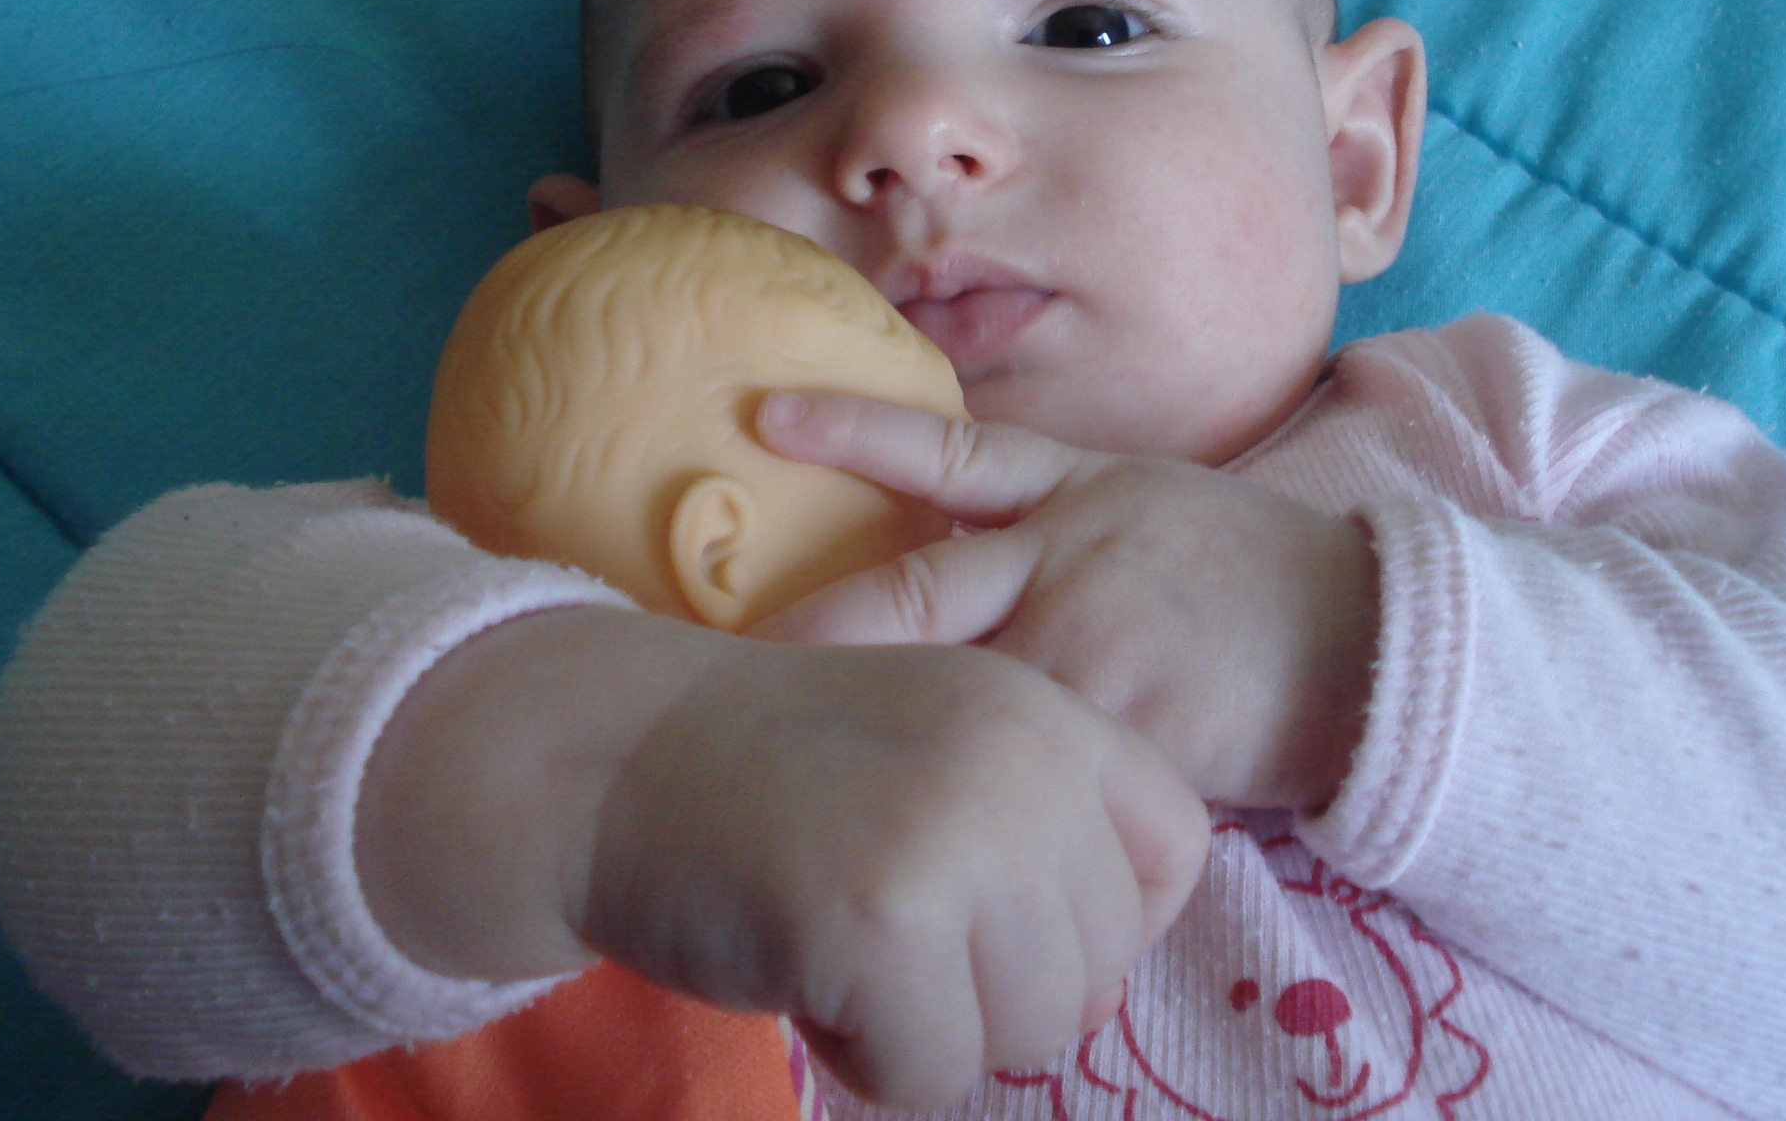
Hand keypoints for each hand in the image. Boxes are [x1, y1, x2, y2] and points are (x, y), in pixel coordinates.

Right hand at [358, 605, 1206, 1108]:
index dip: (1105, 919)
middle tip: (884, 930)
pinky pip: (930, 1073)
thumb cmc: (776, 771)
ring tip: (844, 946)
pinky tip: (803, 975)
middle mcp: (1022, 763)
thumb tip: (1096, 1006)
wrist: (612, 751)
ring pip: (1027, 1033)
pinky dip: (863, 1056)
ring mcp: (954, 836)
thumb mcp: (935, 764)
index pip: (1173, 849)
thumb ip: (1035, 856)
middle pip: (1096, 968)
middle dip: (991, 987)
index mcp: (1044, 713)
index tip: (1002, 921)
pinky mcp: (878, 920)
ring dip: (929, 1026)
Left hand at [750, 390, 1381, 813]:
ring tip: (804, 767)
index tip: (761, 412)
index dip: (853, 428)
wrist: (1368, 641)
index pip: (946, 452)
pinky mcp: (1127, 734)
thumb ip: (1043, 510)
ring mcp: (1096, 648)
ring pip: (959, 692)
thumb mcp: (1143, 500)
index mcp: (1075, 492)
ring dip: (885, 730)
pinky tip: (937, 834)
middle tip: (728, 651)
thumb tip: (937, 519)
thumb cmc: (1246, 570)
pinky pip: (1030, 773)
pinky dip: (982, 801)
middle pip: (919, 591)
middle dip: (822, 626)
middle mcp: (1072, 558)